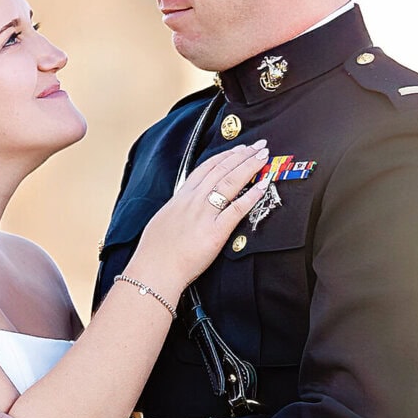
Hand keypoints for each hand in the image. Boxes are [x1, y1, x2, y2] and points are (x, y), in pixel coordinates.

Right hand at [129, 140, 270, 292]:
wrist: (154, 270)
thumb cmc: (155, 252)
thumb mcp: (163, 221)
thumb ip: (177, 210)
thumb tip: (183, 208)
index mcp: (180, 198)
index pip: (206, 168)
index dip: (225, 156)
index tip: (238, 149)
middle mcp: (193, 201)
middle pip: (221, 170)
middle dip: (242, 155)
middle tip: (259, 146)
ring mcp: (204, 215)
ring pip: (230, 182)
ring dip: (249, 167)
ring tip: (263, 157)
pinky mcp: (215, 232)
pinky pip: (237, 209)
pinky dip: (251, 195)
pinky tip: (263, 185)